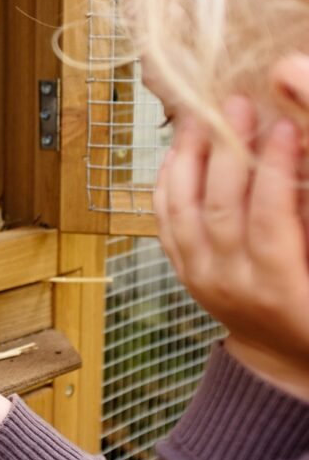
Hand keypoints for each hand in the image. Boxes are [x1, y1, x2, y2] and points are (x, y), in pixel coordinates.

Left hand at [154, 95, 308, 401]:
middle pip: (218, 207)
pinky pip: (165, 221)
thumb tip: (299, 166)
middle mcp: (230, 286)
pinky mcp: (183, 271)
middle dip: (228, 150)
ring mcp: (199, 279)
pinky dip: (169, 182)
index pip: (270, 220)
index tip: (284, 127)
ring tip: (203, 116)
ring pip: (181, 210)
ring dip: (190, 158)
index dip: (274, 171)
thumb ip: (308, 222)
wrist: (288, 355)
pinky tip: (179, 149)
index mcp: (279, 289)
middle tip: (238, 105)